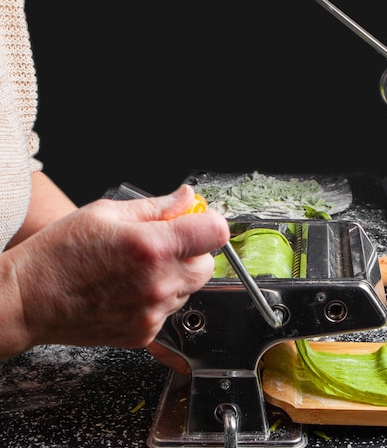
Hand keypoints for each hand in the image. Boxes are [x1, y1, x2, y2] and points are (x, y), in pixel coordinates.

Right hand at [0, 185, 229, 357]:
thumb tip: (187, 198)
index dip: (208, 223)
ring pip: (188, 289)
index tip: (196, 222)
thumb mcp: (106, 213)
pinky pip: (168, 310)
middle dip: (192, 251)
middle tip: (163, 244)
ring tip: (136, 268)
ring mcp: (152, 312)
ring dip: (174, 276)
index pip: (215, 232)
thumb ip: (157, 206)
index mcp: (152, 246)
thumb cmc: (59, 254)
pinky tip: (128, 289)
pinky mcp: (144, 333)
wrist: (26, 301)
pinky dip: (157, 299)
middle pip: (207, 264)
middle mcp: (158, 282)